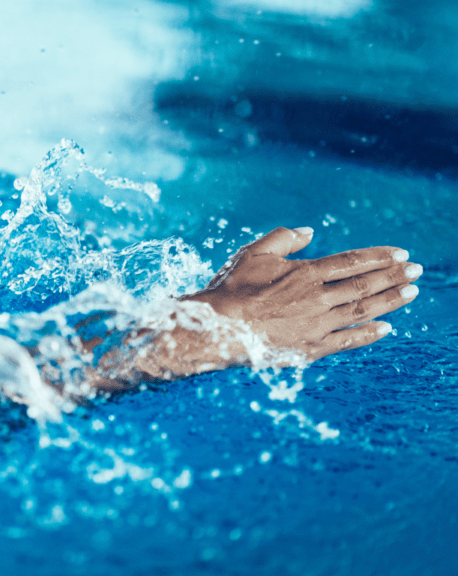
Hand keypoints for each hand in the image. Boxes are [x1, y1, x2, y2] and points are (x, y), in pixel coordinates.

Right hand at [183, 226, 421, 360]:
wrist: (217, 327)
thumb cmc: (231, 289)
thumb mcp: (253, 254)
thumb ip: (283, 239)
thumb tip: (309, 231)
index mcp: (305, 273)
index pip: (351, 261)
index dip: (379, 256)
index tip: (401, 254)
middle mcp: (317, 298)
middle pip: (364, 285)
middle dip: (393, 276)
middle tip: (416, 271)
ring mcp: (316, 325)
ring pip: (362, 311)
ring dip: (389, 301)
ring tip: (410, 293)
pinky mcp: (310, 348)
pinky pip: (347, 341)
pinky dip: (368, 334)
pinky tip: (386, 328)